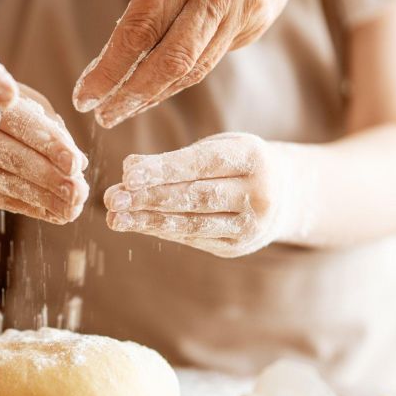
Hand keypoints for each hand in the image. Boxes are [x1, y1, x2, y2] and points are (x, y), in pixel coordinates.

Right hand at [0, 86, 88, 223]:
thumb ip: (54, 131)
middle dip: (51, 177)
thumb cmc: (8, 116)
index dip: (51, 145)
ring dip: (46, 199)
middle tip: (79, 192)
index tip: (75, 164)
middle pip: (15, 158)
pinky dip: (35, 209)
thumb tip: (80, 163)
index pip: (24, 126)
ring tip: (74, 207)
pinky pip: (6, 201)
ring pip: (10, 184)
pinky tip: (58, 214)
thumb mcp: (30, 109)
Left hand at [73, 0, 310, 127]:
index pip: (139, 29)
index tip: (85, 96)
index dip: (110, 70)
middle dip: (132, 96)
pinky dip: (179, 78)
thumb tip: (118, 54)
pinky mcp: (256, 22)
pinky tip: (156, 88)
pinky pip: (210, 59)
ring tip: (123, 108)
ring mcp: (242, 6)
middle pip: (171, 60)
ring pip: (193, 67)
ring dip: (154, 94)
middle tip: (104, 116)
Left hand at [104, 133, 297, 257]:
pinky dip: (162, 231)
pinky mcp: (237, 246)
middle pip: (196, 197)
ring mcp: (250, 225)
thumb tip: (129, 171)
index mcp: (252, 157)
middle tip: (112, 198)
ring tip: (116, 218)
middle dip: (149, 198)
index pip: (201, 164)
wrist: (283, 194)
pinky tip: (136, 225)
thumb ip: (177, 159)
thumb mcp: (216, 149)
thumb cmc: (235, 163)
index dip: (163, 169)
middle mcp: (258, 193)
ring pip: (193, 223)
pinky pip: (194, 238)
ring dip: (149, 221)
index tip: (127, 173)